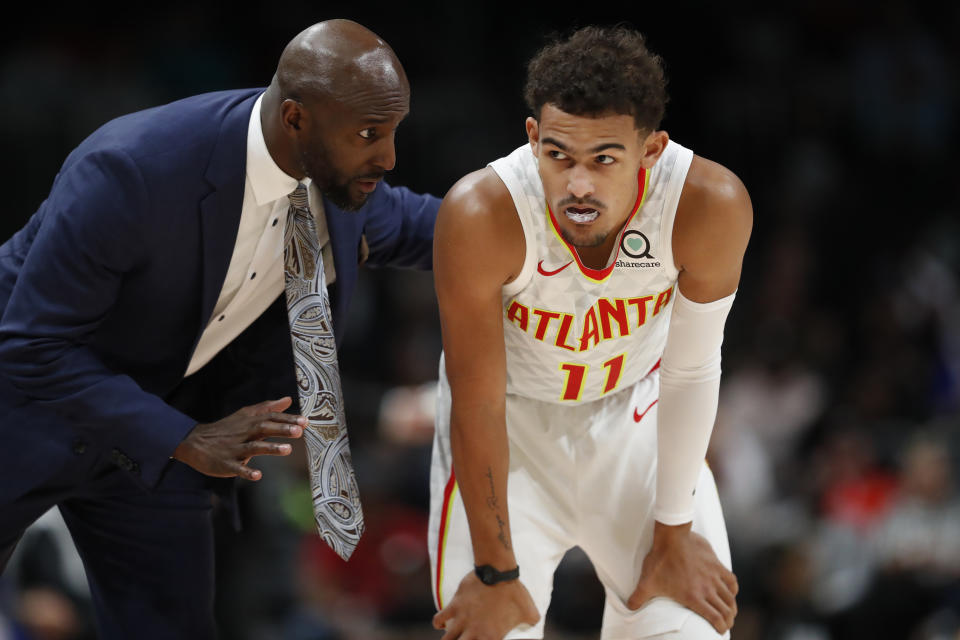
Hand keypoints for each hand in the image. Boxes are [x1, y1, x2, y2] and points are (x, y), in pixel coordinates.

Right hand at [173, 397, 303, 480]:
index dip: (287, 419)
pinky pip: (237, 468)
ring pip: (253, 448)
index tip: (305, 421)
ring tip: (287, 449)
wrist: (194, 442)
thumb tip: (287, 399)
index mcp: (249, 422)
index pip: (270, 418)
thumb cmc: (226, 429)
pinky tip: (258, 475)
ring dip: (270, 448)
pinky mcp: (226, 464)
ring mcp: (234, 449)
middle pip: (263, 429)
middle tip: (300, 431)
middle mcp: (243, 433)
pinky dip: (246, 471)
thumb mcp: (245, 415)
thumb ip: (267, 408)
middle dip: (281, 429)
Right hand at [432, 571, 539, 639]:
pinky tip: (441, 623)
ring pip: (447, 639)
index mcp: (492, 637)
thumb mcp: (530, 611)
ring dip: (449, 639)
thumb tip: (535, 622)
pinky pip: (439, 619)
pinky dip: (438, 623)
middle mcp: (475, 632)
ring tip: (451, 638)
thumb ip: (532, 621)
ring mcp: (462, 620)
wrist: (498, 572)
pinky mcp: (454, 606)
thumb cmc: (515, 592)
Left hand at [628, 522, 737, 634]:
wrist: (671, 537)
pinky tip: (731, 591)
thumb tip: (630, 607)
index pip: (715, 618)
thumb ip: (639, 597)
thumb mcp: (647, 582)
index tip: (720, 630)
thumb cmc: (660, 560)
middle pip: (726, 610)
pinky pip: (731, 580)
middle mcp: (707, 589)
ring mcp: (713, 577)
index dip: (721, 627)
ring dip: (732, 607)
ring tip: (730, 611)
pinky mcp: (716, 565)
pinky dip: (733, 588)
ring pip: (730, 597)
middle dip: (728, 620)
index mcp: (693, 597)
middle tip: (726, 623)